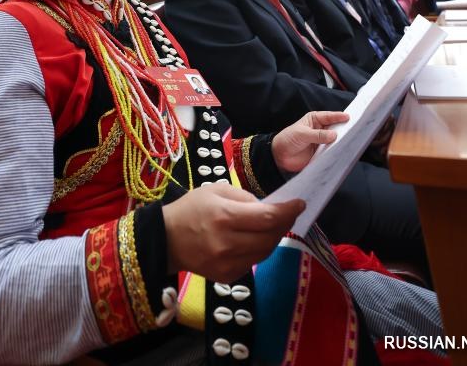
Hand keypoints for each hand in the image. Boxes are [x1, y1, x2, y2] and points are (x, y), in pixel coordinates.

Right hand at [162, 184, 303, 281]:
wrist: (166, 240)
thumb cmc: (191, 209)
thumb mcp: (216, 190)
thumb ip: (244, 197)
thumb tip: (267, 207)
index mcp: (225, 217)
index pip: (268, 217)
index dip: (288, 211)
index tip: (300, 203)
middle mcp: (228, 244)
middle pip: (271, 237)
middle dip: (285, 223)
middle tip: (288, 213)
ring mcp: (228, 264)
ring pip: (265, 252)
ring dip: (274, 237)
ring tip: (273, 225)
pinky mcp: (227, 277)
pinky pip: (253, 262)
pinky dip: (259, 250)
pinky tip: (254, 239)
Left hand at [271, 110, 348, 173]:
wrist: (279, 156)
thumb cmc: (288, 139)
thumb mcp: (302, 134)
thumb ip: (318, 135)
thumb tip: (334, 135)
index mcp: (314, 120)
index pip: (328, 116)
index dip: (338, 116)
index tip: (348, 117)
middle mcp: (319, 129)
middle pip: (334, 127)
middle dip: (342, 128)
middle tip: (354, 129)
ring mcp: (321, 141)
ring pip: (334, 140)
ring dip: (340, 141)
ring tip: (351, 141)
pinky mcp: (321, 152)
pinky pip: (330, 151)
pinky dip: (336, 151)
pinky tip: (342, 151)